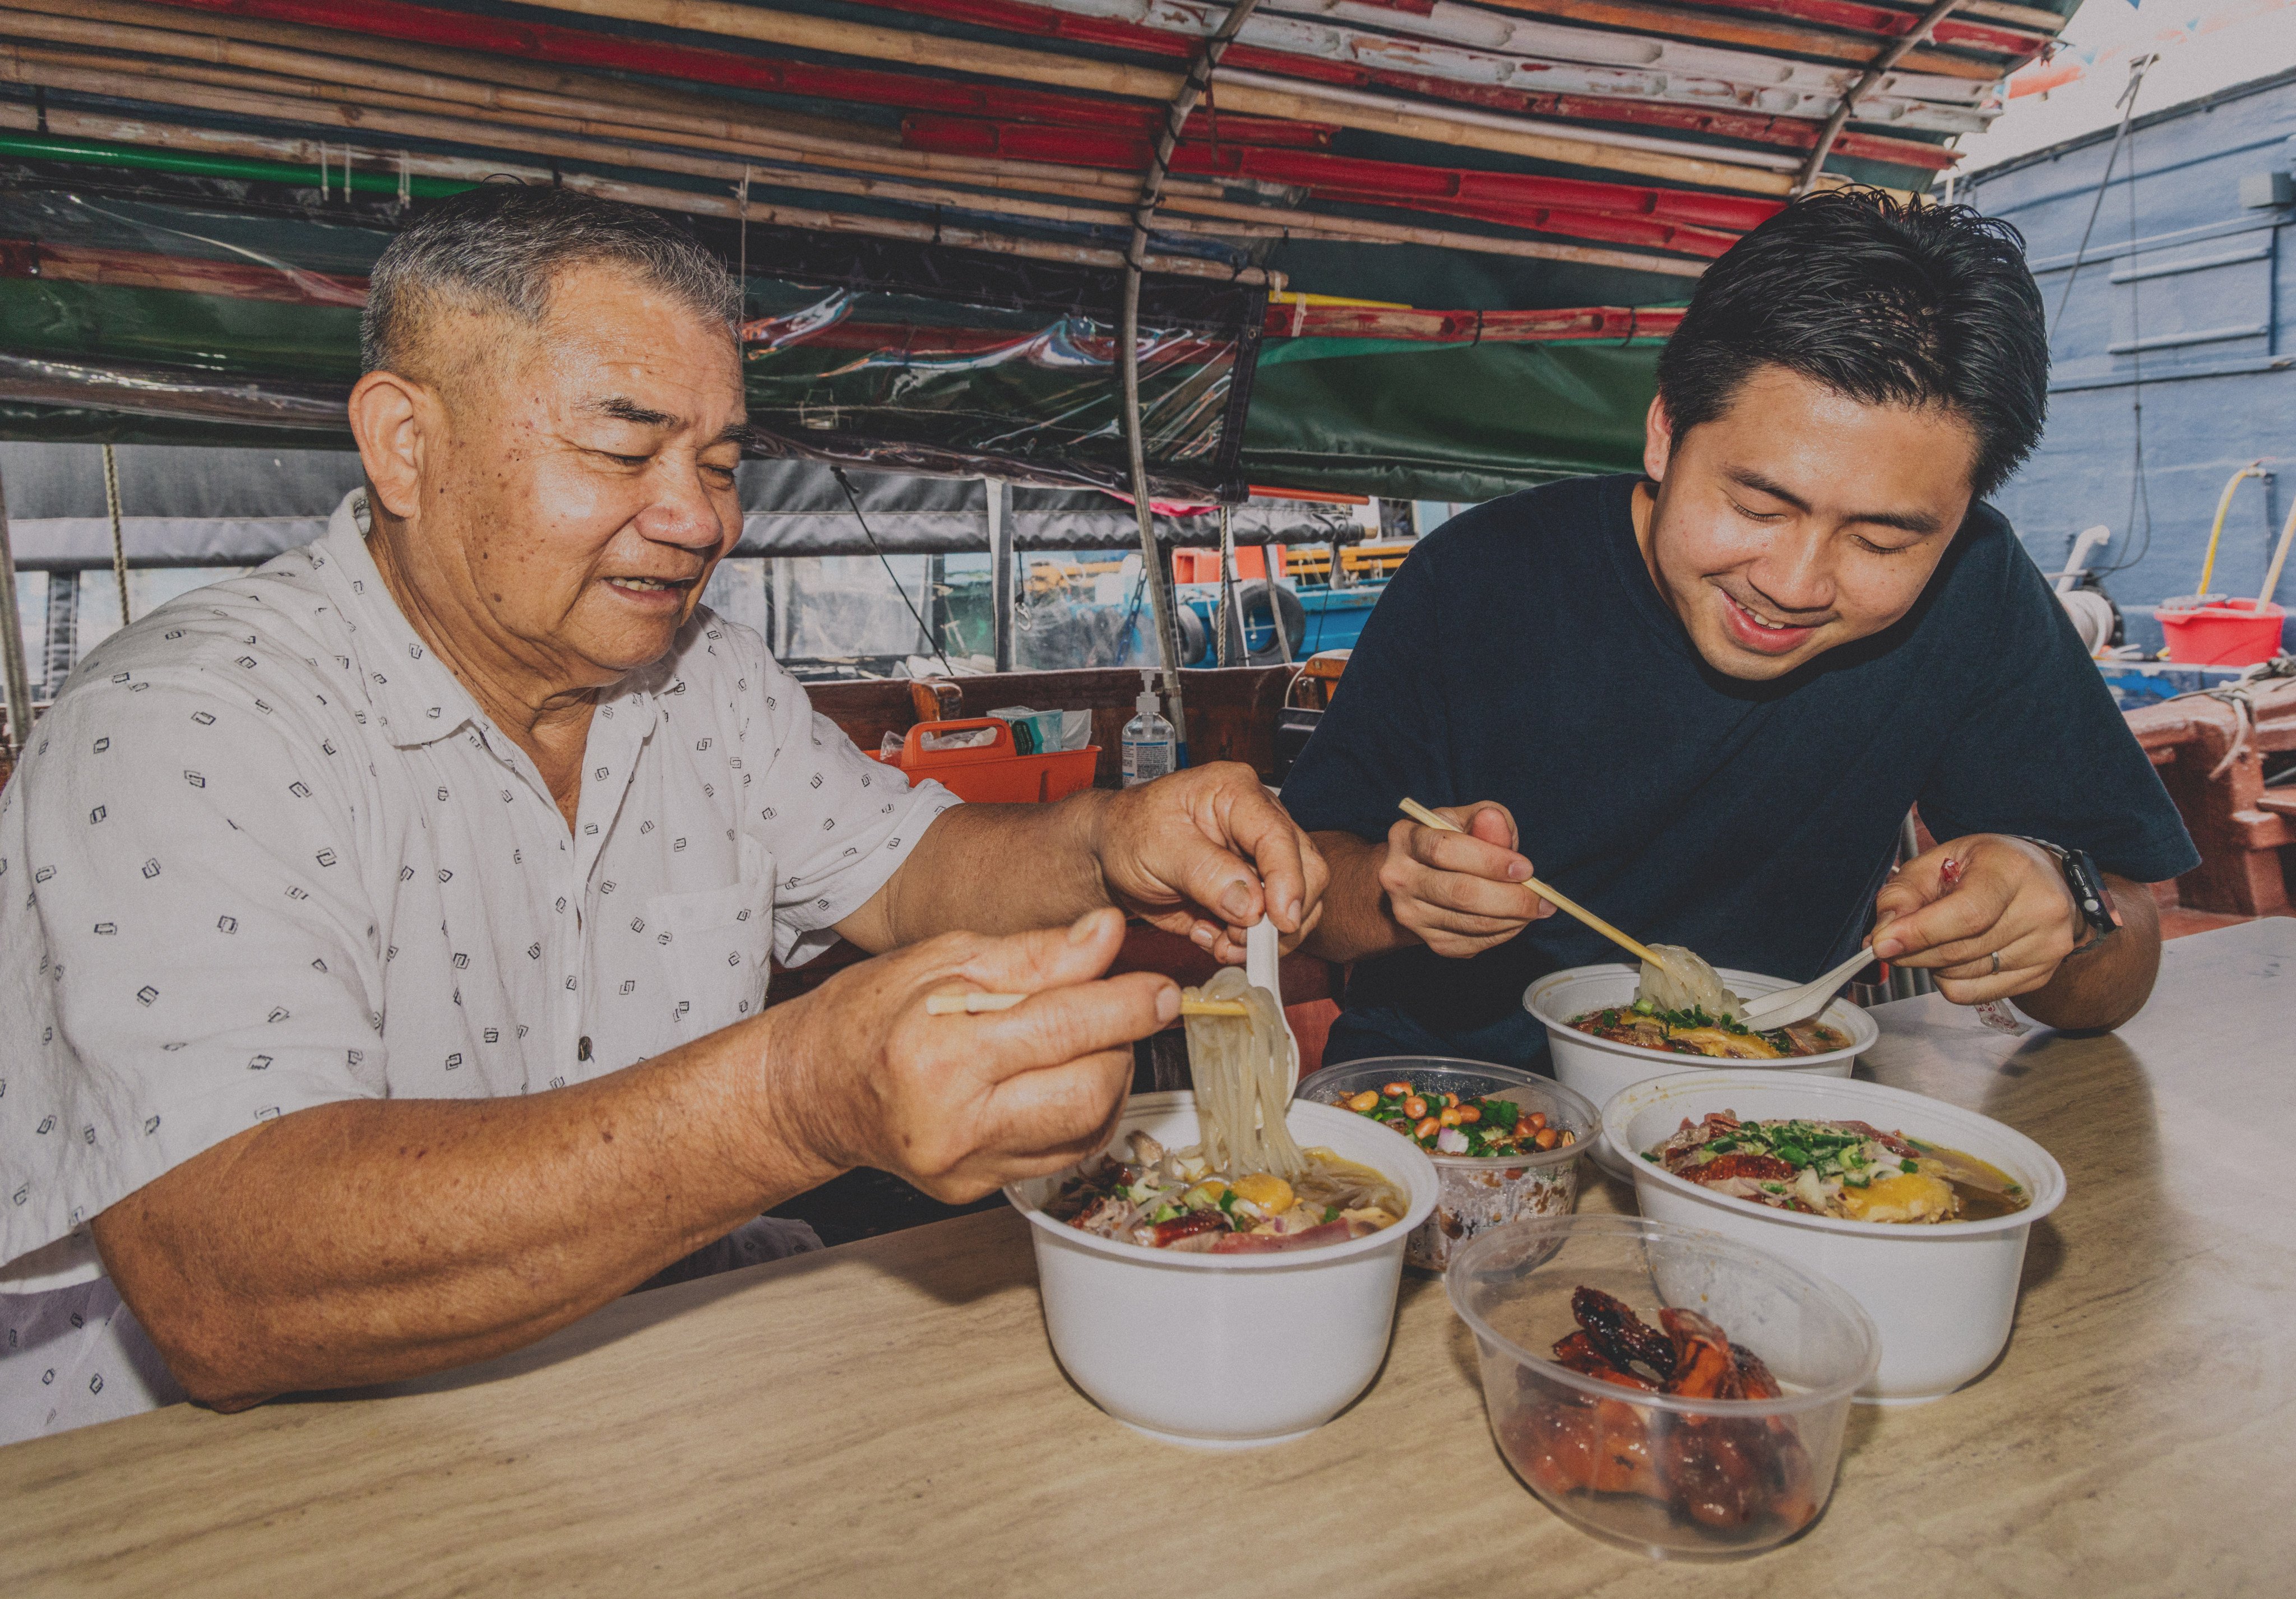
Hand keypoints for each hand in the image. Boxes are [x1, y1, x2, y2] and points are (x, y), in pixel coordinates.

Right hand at [764, 908, 1177, 1201]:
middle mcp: (956, 1123)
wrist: (810, 1092)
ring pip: (1086, 1129)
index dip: (1125, 1006)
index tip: (1161, 990)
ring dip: (1109, 1078)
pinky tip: (1061, 1077)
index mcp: (940, 1054)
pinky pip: (1063, 1153)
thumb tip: (1107, 936)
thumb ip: (1034, 954)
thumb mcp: (943, 961)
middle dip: (1122, 1045)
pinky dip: (1081, 1112)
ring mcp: (968, 1166)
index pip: (1062, 1028)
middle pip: (1088, 1091)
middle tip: (1118, 1009)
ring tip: (1083, 1039)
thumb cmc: (867, 1016)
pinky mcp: (978, 1190)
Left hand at [1090, 761, 1328, 962]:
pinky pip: (1270, 929)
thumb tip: (1251, 904)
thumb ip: (1205, 872)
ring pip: (1296, 906)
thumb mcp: (1157, 846)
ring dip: (1262, 938)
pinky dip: (1245, 944)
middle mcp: (1259, 824)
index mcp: (1237, 794)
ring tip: (1219, 941)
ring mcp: (1260, 861)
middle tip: (1241, 939)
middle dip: (1281, 916)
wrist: (1111, 857)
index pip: (1280, 837)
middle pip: (1307, 872)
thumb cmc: (1129, 833)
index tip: (1279, 921)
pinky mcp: (1253, 893)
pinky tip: (1210, 936)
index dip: (1287, 881)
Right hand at [1378, 801, 1552, 958]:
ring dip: (1513, 918)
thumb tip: (1494, 821)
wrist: (1420, 879)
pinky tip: (1516, 919)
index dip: (1489, 861)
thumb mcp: (1467, 820)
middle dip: (1510, 898)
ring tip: (1537, 908)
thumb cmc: (1451, 842)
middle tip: (1543, 899)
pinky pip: (1473, 942)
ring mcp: (1411, 913)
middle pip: (1458, 893)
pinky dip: (1503, 933)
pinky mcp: (1428, 940)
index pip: (1444, 850)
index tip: (1526, 868)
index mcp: (1405, 838)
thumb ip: (1486, 819)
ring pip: (1470, 923)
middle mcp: (1399, 878)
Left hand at [1870, 835, 2082, 1004]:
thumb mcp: (1936, 861)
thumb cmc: (1986, 866)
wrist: (2040, 878)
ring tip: (1937, 937)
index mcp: (2012, 870)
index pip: (1967, 915)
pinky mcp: (2042, 974)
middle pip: (1960, 951)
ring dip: (1932, 965)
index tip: (1881, 943)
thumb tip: (1881, 936)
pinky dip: (1952, 980)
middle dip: (1913, 952)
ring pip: (1963, 976)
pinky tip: (1956, 956)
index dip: (1919, 933)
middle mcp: (2040, 909)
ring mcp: (2046, 946)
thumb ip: (1903, 894)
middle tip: (1892, 943)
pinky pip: (1976, 994)